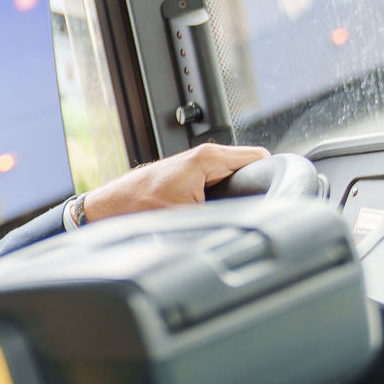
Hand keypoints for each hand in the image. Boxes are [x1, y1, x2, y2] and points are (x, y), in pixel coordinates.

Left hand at [82, 143, 269, 222]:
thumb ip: (218, 218)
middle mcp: (203, 156)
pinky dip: (222, 197)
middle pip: (250, 168)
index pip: (259, 157)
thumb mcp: (185, 217)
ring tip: (237, 214)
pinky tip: (218, 213)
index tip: (277, 195)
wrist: (106, 210)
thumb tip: (243, 227)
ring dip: (237, 194)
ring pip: (234, 177)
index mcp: (208, 157)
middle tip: (256, 211)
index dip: (271, 177)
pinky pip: (219, 183)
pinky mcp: (189, 177)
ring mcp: (196, 166)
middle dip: (254, 188)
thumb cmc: (135, 208)